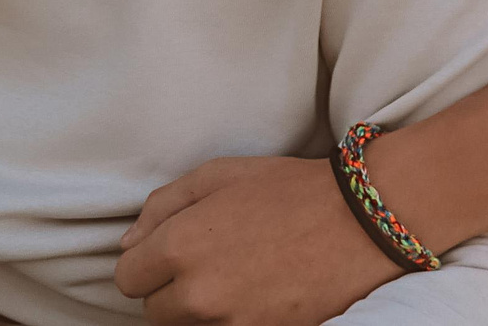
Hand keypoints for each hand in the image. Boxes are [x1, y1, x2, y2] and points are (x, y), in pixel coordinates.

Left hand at [114, 156, 398, 324]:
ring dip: (199, 310)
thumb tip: (127, 244)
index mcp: (179, 246)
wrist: (359, 222)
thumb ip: (161, 207)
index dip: (144, 263)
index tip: (168, 252)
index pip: (127, 278)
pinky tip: (255, 294)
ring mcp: (232, 324)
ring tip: (234, 277)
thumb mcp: (216, 175)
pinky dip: (232, 320)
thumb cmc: (286, 190)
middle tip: (205, 263)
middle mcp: (199, 294)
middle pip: (154, 312)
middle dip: (169, 290)